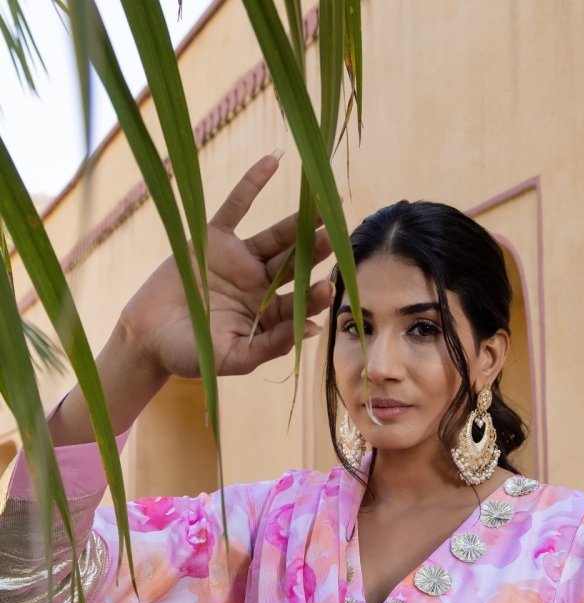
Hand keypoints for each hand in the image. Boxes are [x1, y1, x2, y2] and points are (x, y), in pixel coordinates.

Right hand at [119, 153, 333, 379]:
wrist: (147, 337)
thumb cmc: (190, 356)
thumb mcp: (232, 358)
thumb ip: (270, 345)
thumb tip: (311, 329)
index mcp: (267, 316)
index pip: (298, 302)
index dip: (314, 294)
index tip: (328, 286)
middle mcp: (259, 286)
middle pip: (294, 265)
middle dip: (315, 252)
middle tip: (336, 236)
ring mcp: (239, 260)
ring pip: (275, 238)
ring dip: (297, 223)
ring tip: (323, 206)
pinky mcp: (214, 239)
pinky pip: (236, 206)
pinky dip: (252, 184)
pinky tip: (274, 161)